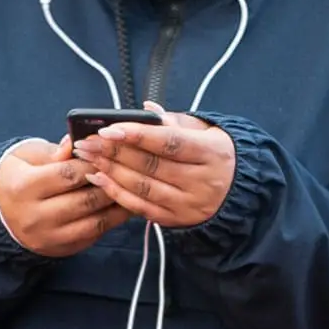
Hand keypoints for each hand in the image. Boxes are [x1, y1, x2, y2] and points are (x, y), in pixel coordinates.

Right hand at [0, 136, 132, 256]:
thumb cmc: (19, 176)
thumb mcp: (28, 157)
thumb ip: (55, 151)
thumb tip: (77, 141)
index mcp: (23, 187)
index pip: (67, 174)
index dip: (92, 163)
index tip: (109, 153)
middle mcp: (34, 216)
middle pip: (85, 200)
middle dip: (110, 184)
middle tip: (129, 171)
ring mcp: (48, 237)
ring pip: (94, 222)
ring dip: (118, 206)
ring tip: (133, 189)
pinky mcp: (60, 250)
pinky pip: (93, 236)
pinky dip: (111, 221)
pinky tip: (123, 206)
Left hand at [72, 102, 235, 227]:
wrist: (241, 194)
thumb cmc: (216, 154)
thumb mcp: (206, 131)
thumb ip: (175, 120)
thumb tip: (147, 107)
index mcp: (210, 153)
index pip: (168, 142)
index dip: (137, 135)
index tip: (108, 129)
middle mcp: (202, 181)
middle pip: (151, 165)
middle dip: (114, 152)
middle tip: (87, 141)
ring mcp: (189, 204)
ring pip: (143, 188)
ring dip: (110, 171)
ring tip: (89, 157)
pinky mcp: (178, 220)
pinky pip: (142, 208)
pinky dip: (117, 193)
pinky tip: (99, 178)